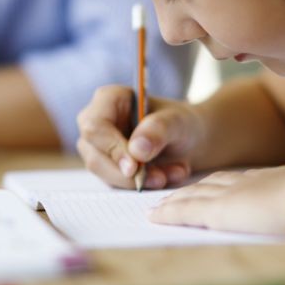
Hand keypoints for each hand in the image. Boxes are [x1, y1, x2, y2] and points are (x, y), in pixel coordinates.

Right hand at [75, 85, 202, 189]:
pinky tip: (167, 176)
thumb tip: (136, 151)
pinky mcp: (107, 167)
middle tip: (161, 178)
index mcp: (108, 99)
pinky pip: (117, 184)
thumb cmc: (181, 123)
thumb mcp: (178, 122)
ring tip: (171, 174)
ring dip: (139, 181)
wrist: (190, 141)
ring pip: (105, 174)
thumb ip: (158, 130)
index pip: (95, 127)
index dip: (112, 149)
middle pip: (95, 156)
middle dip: (128, 174)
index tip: (135, 167)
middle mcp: (96, 122)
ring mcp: (99, 147)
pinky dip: (143, 185)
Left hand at [149, 163, 284, 237]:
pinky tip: (155, 216)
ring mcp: (232, 195)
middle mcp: (248, 183)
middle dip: (192, 188)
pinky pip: (186, 211)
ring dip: (175, 200)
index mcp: (273, 180)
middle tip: (175, 193)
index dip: (222, 184)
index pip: (240, 180)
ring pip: (194, 195)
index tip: (211, 186)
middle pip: (212, 183)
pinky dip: (169, 213)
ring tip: (160, 205)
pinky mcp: (220, 211)